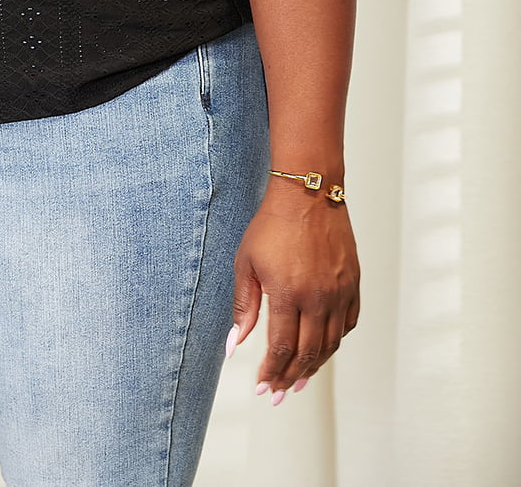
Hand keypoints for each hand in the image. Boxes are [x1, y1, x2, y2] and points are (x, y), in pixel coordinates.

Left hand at [225, 182, 359, 402]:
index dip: (271, 373)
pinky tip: (322, 349)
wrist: (308, 192)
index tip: (261, 388)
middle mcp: (318, 298)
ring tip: (298, 380)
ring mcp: (340, 292)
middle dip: (290, 378)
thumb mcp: (246, 262)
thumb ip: (243, 307)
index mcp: (288, 293)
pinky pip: (348, 324)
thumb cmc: (271, 224)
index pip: (282, 348)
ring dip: (314, 367)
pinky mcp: (353, 283)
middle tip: (277, 394)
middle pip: (307, 353)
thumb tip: (233, 346)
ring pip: (331, 344)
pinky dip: (335, 342)